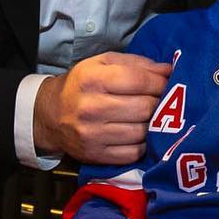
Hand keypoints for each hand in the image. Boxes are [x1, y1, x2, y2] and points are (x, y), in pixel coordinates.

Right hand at [34, 51, 171, 163]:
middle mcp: (91, 107)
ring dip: (153, 124)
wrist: (50, 115)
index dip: (159, 81)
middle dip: (160, 103)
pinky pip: (133, 152)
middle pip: (144, 107)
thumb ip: (137, 63)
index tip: (167, 82)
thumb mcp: (103, 63)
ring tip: (151, 116)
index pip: (138, 80)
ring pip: (141, 132)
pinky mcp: (96, 155)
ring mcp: (93, 134)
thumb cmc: (82, 84)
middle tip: (163, 100)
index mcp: (93, 79)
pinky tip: (139, 133)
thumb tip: (168, 70)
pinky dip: (143, 143)